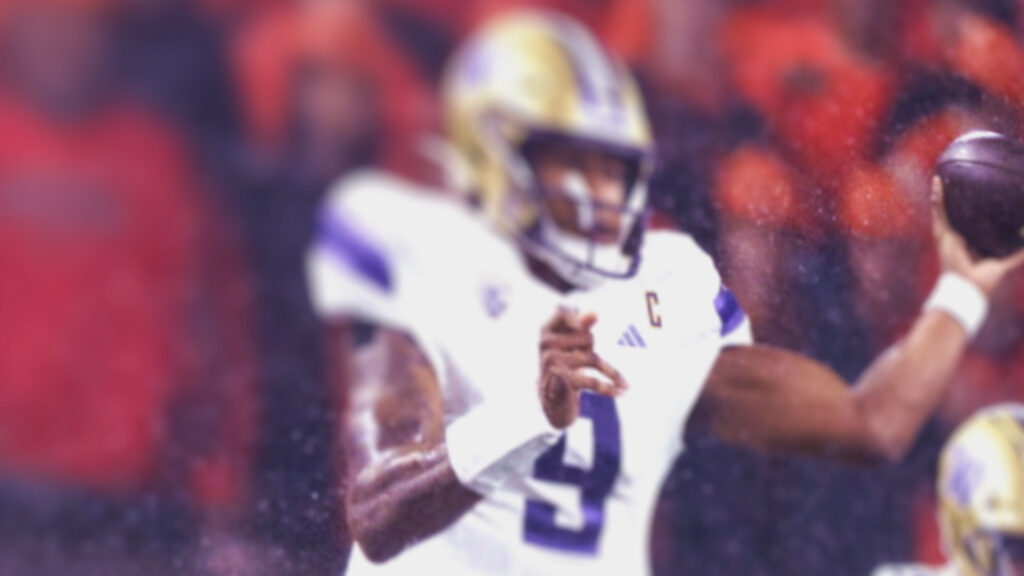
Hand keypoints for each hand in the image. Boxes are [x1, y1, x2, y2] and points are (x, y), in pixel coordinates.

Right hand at [538, 308, 626, 428]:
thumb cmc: (564, 363)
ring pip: (592, 358)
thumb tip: (595, 313)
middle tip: (583, 359)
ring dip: (610, 372)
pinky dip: (608, 387)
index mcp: (545, 330)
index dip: (577, 317)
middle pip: (587, 337)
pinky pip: (592, 381)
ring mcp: (552, 362)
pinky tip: (621, 391)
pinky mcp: (561, 381)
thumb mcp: (571, 341)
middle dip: (591, 348)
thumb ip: (582, 324)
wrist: (551, 399)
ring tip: (623, 384)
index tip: (586, 323)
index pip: (561, 312)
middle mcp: (545, 344)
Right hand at [931, 176, 1023, 295]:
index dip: (969, 210)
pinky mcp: (942, 234)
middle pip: (954, 214)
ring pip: (943, 211)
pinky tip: (938, 183)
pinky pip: (939, 212)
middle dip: (952, 200)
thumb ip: (1016, 255)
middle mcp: (955, 237)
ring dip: (940, 195)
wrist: (968, 288)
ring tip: (941, 179)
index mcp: (967, 243)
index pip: (968, 222)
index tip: (974, 196)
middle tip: (954, 183)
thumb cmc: (983, 281)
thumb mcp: (1003, 263)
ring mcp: (947, 235)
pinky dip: (937, 198)